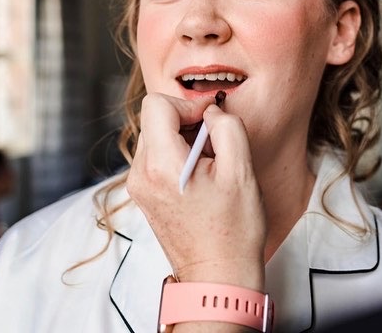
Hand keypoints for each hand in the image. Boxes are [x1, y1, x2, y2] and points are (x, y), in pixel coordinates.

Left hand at [126, 93, 265, 288]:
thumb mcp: (242, 171)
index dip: (187, 105)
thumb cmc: (233, 232)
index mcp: (160, 165)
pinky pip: (157, 157)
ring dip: (183, 140)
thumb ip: (227, 127)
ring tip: (209, 166)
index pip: (157, 104)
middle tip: (215, 147)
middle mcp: (140, 174)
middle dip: (187, 123)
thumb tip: (211, 112)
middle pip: (155, 119)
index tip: (210, 122)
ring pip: (156, 137)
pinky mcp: (144, 195)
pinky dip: (178, 156)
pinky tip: (199, 178)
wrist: (218, 278)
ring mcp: (139, 186)